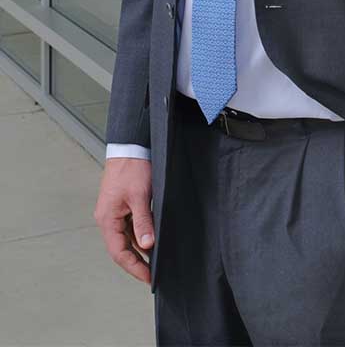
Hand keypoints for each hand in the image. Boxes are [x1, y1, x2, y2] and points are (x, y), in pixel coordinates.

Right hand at [93, 157, 153, 283]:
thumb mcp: (140, 196)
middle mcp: (109, 219)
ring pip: (127, 239)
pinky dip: (141, 236)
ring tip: (156, 261)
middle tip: (154, 274)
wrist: (130, 147)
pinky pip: (132, 227)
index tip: (148, 277)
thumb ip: (143, 221)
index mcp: (107, 220)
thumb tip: (147, 245)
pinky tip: (153, 242)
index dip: (134, 267)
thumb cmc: (132, 169)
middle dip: (137, 263)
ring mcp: (116, 213)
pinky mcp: (124, 206)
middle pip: (122, 248)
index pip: (119, 252)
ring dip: (140, 250)